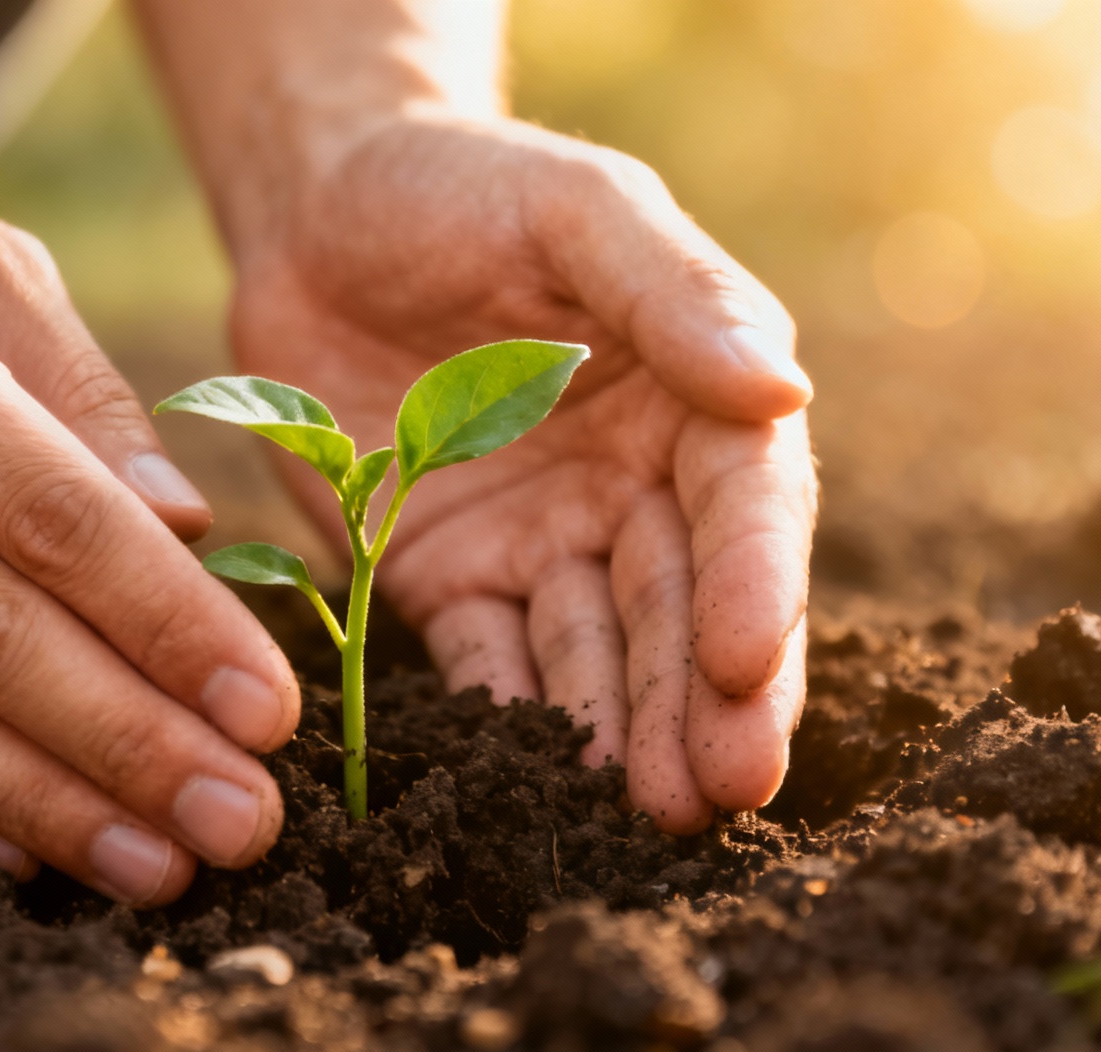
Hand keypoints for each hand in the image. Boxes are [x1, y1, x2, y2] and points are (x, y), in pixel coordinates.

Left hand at [229, 117, 814, 833]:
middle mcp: (633, 487)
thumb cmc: (461, 187)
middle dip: (707, 701)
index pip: (744, 505)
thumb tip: (782, 390)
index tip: (745, 658)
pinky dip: (511, 726)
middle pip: (683, 606)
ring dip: (626, 735)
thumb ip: (675, 289)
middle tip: (722, 792)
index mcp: (692, 398)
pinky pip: (488, 664)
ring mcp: (544, 543)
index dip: (754, 584)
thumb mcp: (576, 207)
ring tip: (647, 815)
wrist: (318, 215)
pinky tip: (529, 787)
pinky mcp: (452, 581)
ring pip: (599, 655)